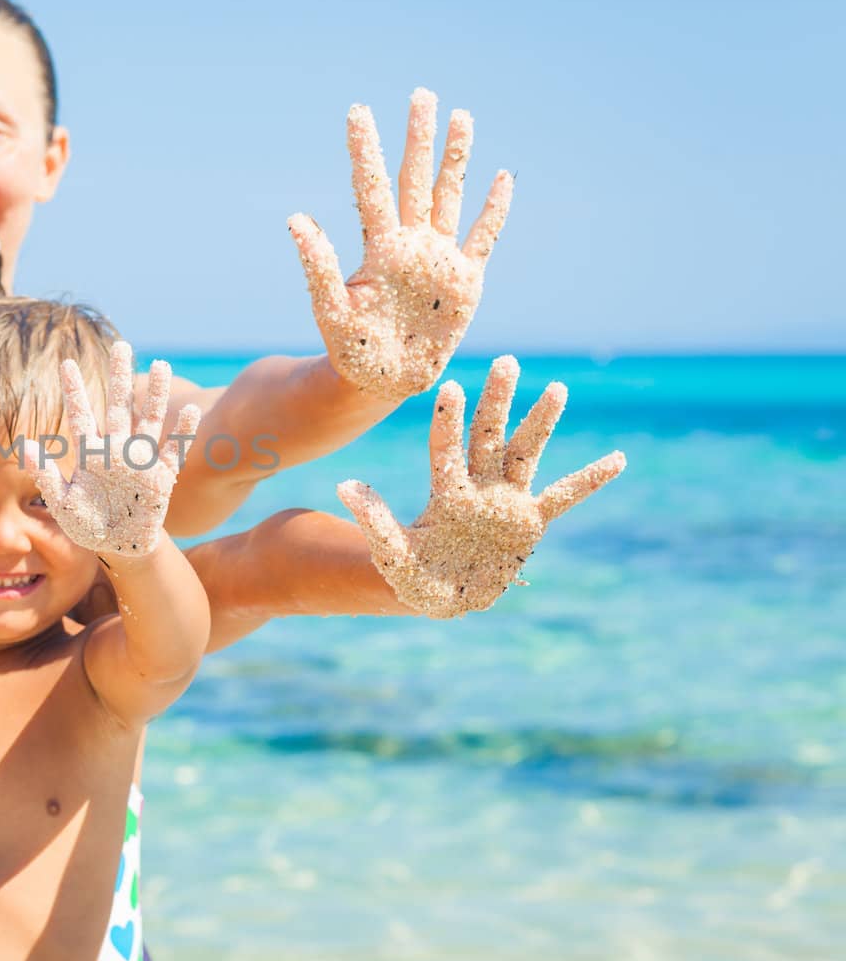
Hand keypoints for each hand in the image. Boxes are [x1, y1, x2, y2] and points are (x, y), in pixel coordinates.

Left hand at [24, 342, 200, 558]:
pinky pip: (174, 451)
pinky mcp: (162, 478)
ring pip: (150, 420)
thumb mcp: (62, 502)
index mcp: (91, 454)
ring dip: (157, 395)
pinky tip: (189, 412)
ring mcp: (141, 461)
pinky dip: (183, 433)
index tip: (66, 362)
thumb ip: (45, 474)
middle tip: (122, 346)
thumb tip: (23, 445)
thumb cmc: (87, 525)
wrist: (119, 547)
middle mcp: (117, 450)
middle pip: (120, 406)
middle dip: (121, 377)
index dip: (74, 389)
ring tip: (162, 364)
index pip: (81, 414)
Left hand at [289, 88, 513, 401]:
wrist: (380, 383)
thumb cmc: (350, 349)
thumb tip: (296, 218)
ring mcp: (439, 258)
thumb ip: (319, 265)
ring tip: (461, 117)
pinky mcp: (466, 281)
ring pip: (450, 196)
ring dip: (456, 158)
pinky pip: (483, 238)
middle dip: (418, 137)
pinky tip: (503, 177)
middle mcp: (410, 243)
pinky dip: (494, 210)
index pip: (372, 186)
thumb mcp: (330, 308)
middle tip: (420, 94)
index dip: (367, 150)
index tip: (358, 111)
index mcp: (378, 247)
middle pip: (416, 179)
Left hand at [336, 355, 624, 617]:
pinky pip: (564, 497)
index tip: (450, 388)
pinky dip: (589, 480)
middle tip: (506, 362)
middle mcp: (477, 489)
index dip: (448, 421)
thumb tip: (344, 485)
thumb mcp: (390, 552)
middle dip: (498, 401)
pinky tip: (617, 459)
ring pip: (526, 454)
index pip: (446, 449)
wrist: (438, 598)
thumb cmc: (409, 575)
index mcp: (445, 493)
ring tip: (557, 387)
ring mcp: (506, 502)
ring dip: (540, 423)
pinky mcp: (529, 523)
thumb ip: (374, 520)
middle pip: (489, 437)